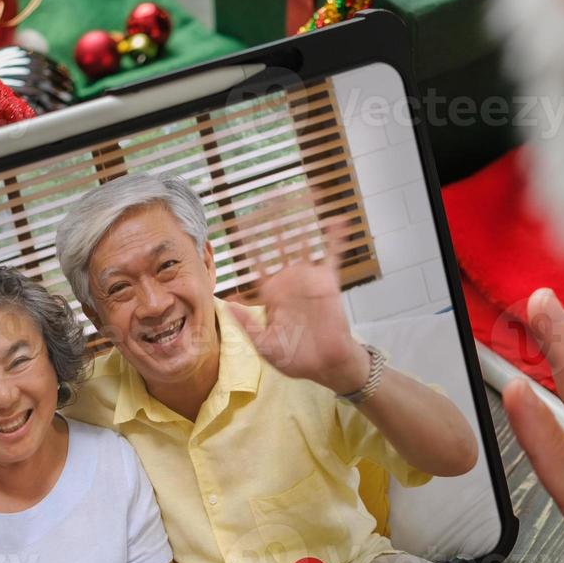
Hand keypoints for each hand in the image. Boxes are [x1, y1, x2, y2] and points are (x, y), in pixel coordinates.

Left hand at [225, 215, 368, 393]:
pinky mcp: (328, 282)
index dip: (248, 245)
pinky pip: (332, 256)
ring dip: (302, 222)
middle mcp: (289, 282)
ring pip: (303, 244)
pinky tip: (337, 220)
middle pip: (278, 246)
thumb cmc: (296, 358)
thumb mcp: (266, 345)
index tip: (239, 226)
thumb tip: (227, 305)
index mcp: (272, 294)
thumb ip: (248, 325)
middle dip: (273, 224)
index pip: (257, 263)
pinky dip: (335, 239)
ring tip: (300, 197)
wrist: (326, 365)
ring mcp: (309, 280)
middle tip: (268, 201)